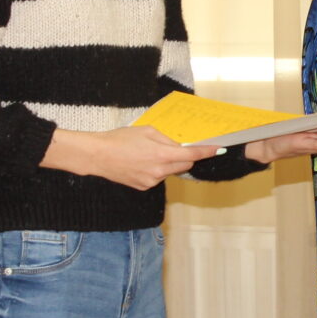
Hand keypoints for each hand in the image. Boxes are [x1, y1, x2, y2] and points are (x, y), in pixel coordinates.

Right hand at [42, 126, 223, 190]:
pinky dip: (157, 170)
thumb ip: (167, 139)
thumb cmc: (120, 139)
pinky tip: (141, 163)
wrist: (98, 156)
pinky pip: (159, 178)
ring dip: (168, 164)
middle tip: (172, 147)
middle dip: (184, 157)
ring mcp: (152, 181)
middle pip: (184, 165)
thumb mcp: (147, 131)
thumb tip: (180, 146)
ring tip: (148, 154)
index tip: (218, 149)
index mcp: (162, 155)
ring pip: (171, 172)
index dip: (207, 152)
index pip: (192, 155)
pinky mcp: (144, 187)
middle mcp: (159, 171)